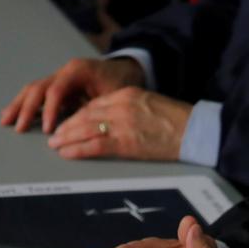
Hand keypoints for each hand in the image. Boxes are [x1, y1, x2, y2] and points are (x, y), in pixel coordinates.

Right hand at [0, 57, 143, 133]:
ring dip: (19, 105)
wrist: (127, 69)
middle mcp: (64, 71)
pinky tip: (12, 114)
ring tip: (6, 120)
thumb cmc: (122, 81)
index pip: (56, 90)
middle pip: (39, 88)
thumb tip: (80, 126)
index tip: (48, 130)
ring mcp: (59, 77)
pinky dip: (24, 104)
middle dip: (27, 109)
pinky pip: (36, 93)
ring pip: (33, 89)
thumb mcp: (114, 94)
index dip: (49, 110)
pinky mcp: (57, 85)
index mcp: (78, 70)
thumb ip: (96, 108)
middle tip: (19, 128)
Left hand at [47, 87, 191, 160]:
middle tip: (55, 134)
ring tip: (55, 145)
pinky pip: (93, 145)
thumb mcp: (149, 104)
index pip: (94, 104)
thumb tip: (111, 121)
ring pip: (84, 129)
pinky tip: (66, 153)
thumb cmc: (176, 121)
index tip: (68, 122)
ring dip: (67, 138)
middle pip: (85, 115)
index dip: (77, 115)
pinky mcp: (125, 142)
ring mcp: (121, 124)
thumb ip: (129, 109)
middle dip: (67, 126)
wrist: (193, 130)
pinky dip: (77, 149)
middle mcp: (120, 106)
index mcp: (127, 94)